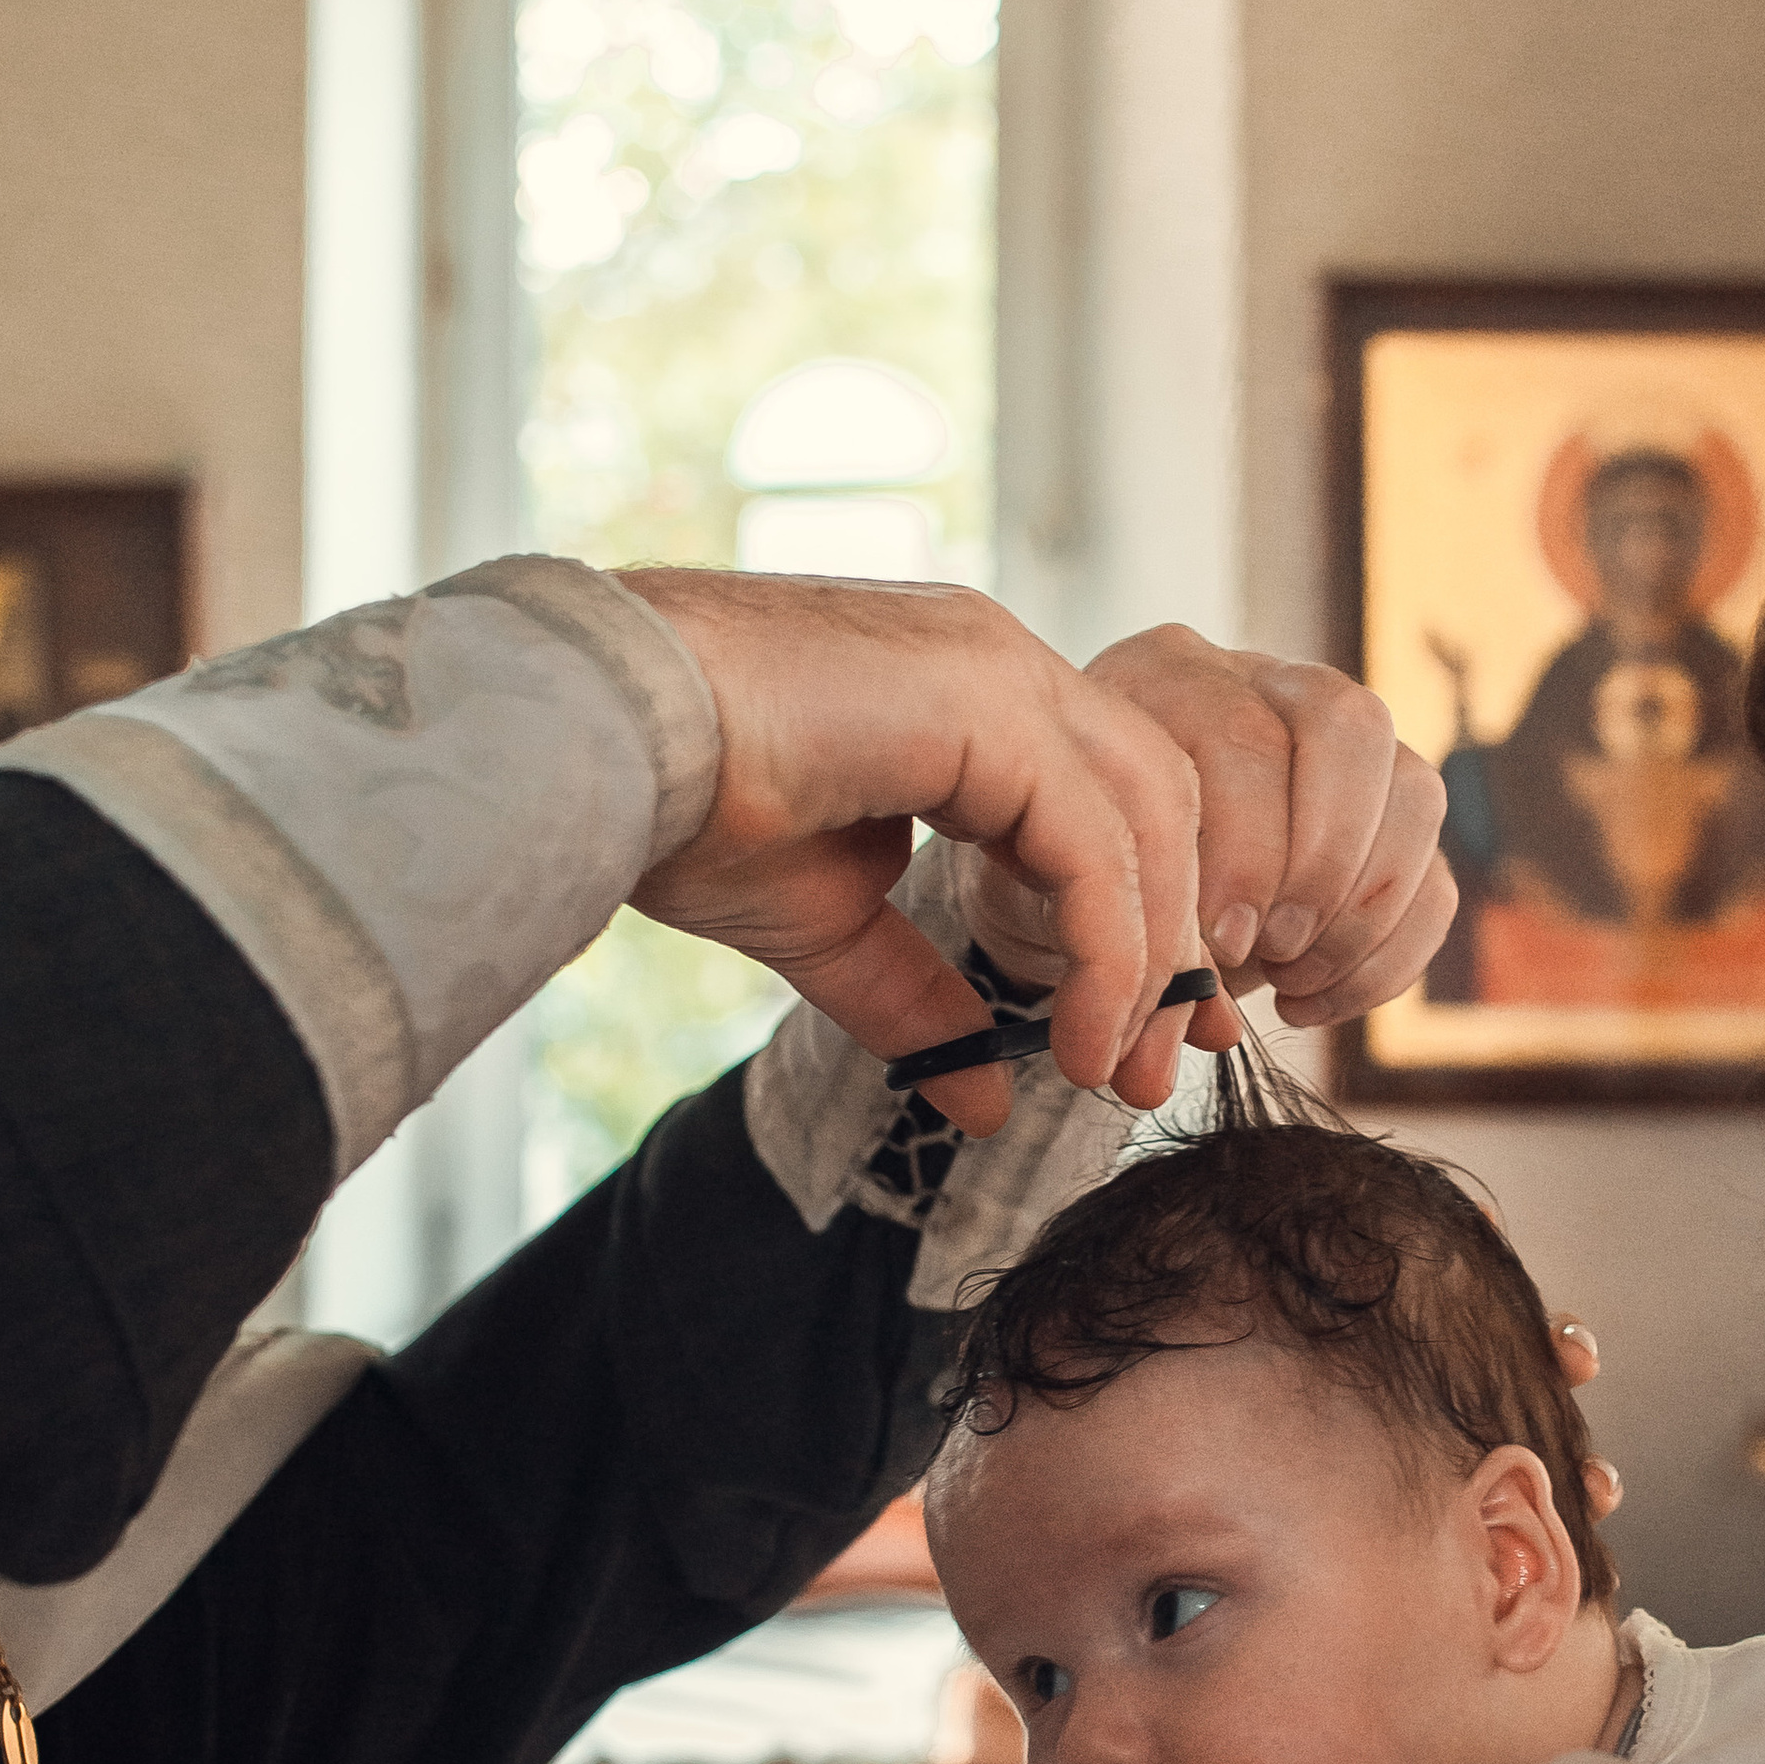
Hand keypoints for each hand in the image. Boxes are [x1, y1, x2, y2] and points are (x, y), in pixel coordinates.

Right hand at [625, 572, 1206, 1133]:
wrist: (592, 741)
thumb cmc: (679, 805)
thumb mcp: (826, 926)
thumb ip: (917, 999)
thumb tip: (983, 1100)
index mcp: (973, 695)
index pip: (1113, 803)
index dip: (1147, 922)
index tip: (1144, 1036)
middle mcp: (1002, 663)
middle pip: (1158, 805)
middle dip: (1172, 947)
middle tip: (1156, 1073)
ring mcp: (999, 668)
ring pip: (1148, 818)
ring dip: (1148, 959)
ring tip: (1111, 1070)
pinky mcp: (987, 702)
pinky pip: (1095, 843)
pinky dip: (1108, 951)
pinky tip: (1077, 1035)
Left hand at [966, 630, 1454, 1063]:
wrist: (1081, 890)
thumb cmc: (1065, 877)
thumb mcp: (1064, 889)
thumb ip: (1126, 932)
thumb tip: (1210, 1009)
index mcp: (1170, 674)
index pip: (1241, 734)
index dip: (1245, 850)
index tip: (1217, 944)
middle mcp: (1268, 684)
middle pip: (1350, 725)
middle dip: (1321, 859)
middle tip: (1273, 947)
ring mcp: (1345, 752)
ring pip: (1415, 790)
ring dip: (1364, 910)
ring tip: (1289, 977)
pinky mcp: (1389, 824)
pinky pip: (1435, 879)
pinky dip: (1388, 956)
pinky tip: (1308, 999)